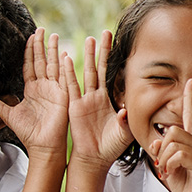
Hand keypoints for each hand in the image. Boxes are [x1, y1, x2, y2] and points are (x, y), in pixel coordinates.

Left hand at [0, 29, 68, 159]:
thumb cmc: (27, 132)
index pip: (30, 65)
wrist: (43, 145)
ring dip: (55, 50)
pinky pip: (64, 78)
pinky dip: (65, 66)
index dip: (30, 51)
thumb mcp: (7, 114)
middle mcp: (44, 86)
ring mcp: (55, 90)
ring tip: (55, 36)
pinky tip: (65, 53)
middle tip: (42, 29)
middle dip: (42, 45)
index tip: (30, 36)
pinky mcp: (63, 96)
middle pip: (42, 61)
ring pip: (54, 65)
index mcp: (32, 89)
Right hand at [62, 32, 132, 166]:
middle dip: (101, 51)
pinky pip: (71, 87)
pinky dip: (68, 74)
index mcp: (108, 100)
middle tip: (103, 33)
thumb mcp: (124, 133)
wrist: (94, 159)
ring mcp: (84, 100)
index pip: (112, 75)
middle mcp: (96, 96)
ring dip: (87, 57)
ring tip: (88, 40)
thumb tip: (125, 109)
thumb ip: (125, 120)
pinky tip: (65, 59)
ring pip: (86, 74)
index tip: (118, 45)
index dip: (114, 60)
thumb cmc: (111, 146)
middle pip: (99, 68)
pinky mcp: (74, 107)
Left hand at [149, 80, 191, 191]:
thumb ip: (162, 151)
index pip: (191, 116)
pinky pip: (177, 155)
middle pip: (173, 130)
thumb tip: (156, 140)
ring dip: (163, 159)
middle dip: (160, 148)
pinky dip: (169, 165)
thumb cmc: (186, 186)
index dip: (190, 98)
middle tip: (161, 164)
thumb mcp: (168, 166)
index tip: (190, 82)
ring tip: (167, 171)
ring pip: (172, 142)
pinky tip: (172, 174)